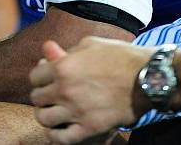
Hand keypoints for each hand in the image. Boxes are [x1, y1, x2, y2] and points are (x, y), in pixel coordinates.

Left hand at [30, 37, 153, 143]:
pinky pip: (62, 138)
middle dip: (41, 95)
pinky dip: (55, 135)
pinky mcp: (89, 128)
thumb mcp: (89, 44)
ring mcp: (76, 110)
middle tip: (49, 94)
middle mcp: (65, 89)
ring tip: (52, 111)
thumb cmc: (118, 56)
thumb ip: (66, 51)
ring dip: (45, 115)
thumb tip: (48, 51)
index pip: (34, 76)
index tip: (46, 77)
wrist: (145, 77)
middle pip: (37, 98)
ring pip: (44, 119)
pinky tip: (59, 129)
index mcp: (62, 67)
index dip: (39, 76)